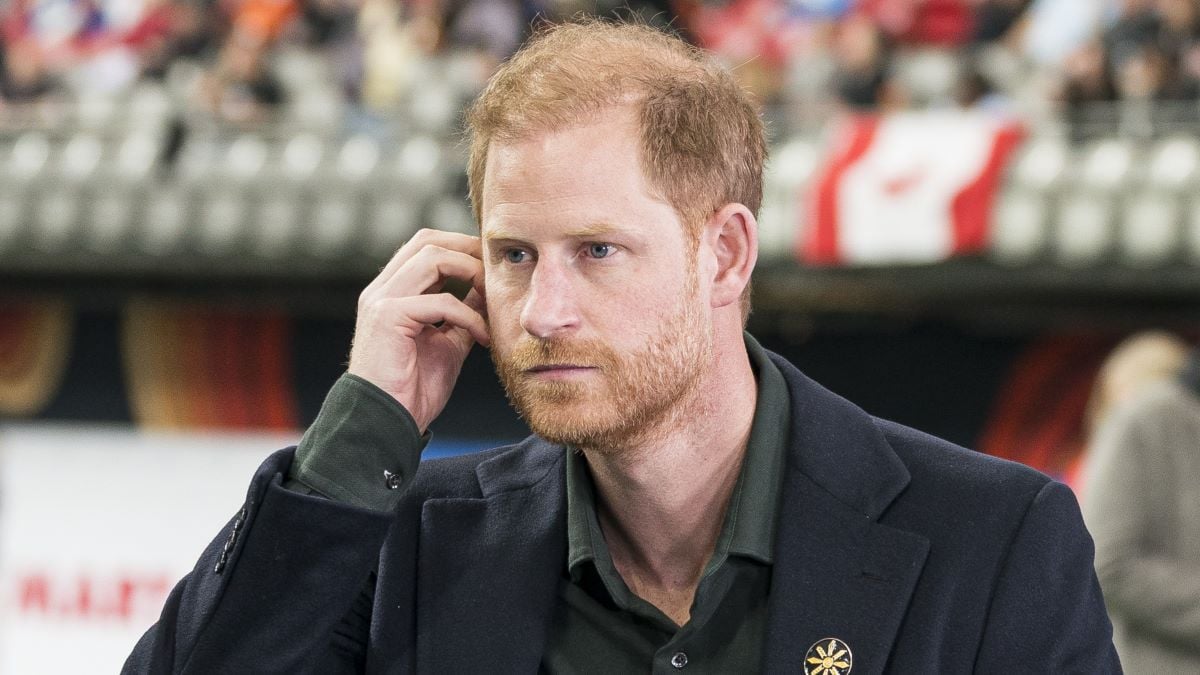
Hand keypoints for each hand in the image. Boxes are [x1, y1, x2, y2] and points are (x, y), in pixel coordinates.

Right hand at [348, 229, 489, 431]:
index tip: (492, 266)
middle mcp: (382, 290)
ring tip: (492, 295)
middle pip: (427, 241)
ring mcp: (381, 300)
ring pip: (431, 258)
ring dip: (470, 272)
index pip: (425, 247)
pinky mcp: (387, 317)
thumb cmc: (412, 389)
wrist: (386, 423)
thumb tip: (487, 294)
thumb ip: (463, 316)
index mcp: (392, 293)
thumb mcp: (447, 344)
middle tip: (497, 272)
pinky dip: (469, 315)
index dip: (461, 248)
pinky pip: (440, 301)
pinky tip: (483, 336)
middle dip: (468, 249)